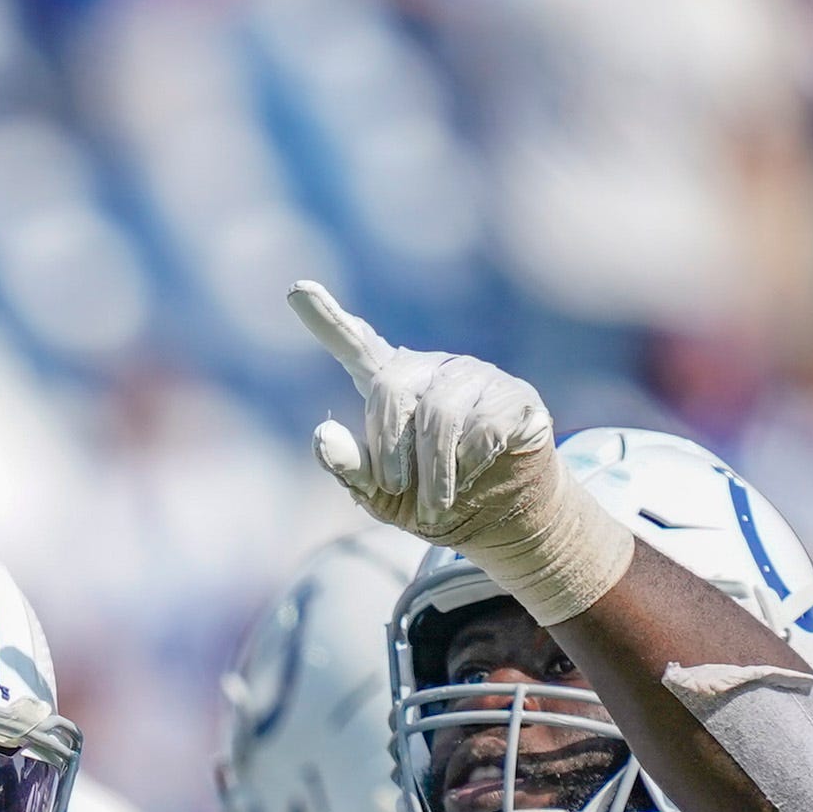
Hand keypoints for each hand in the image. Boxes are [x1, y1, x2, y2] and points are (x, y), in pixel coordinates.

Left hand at [287, 283, 627, 623]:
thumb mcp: (380, 496)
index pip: (355, 346)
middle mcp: (431, 370)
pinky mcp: (515, 395)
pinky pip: (485, 425)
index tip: (297, 290)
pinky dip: (472, 463)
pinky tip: (476, 473)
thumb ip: (350, 467)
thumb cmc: (428, 500)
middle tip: (394, 489)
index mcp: (390, 386)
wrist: (497, 520)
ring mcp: (475, 377)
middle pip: (392, 388)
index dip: (327, 319)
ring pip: (440, 414)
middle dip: (388, 449)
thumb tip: (322, 434)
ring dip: (433, 472)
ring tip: (435, 506)